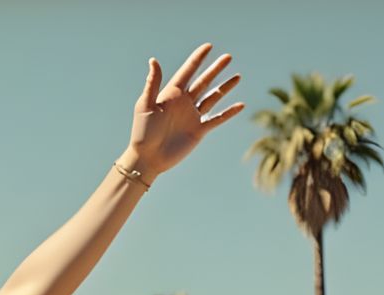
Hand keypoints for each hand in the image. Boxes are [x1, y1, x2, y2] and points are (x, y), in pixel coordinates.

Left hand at [126, 43, 243, 178]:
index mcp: (172, 94)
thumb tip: (153, 60)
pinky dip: (229, 113)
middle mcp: (184, 103)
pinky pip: (217, 119)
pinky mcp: (198, 130)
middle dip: (215, 69)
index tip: (208, 46)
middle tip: (228, 57)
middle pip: (203, 82)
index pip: (188, 72)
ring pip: (212, 98)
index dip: (197, 59)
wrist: (147, 159)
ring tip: (238, 77)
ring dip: (225, 87)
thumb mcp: (145, 106)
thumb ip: (152, 83)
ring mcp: (192, 116)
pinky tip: (240, 105)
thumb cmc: (142, 133)